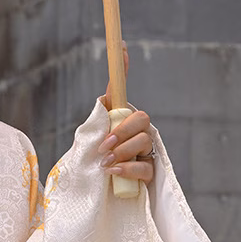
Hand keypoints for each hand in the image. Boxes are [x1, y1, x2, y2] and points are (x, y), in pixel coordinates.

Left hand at [98, 43, 154, 183]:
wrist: (94, 194)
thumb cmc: (93, 166)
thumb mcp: (90, 141)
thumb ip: (99, 121)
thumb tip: (107, 96)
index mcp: (119, 120)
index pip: (122, 91)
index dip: (122, 68)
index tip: (121, 47)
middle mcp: (136, 132)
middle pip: (141, 118)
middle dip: (124, 130)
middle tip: (106, 144)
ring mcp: (145, 151)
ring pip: (143, 141)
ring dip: (123, 151)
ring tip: (105, 162)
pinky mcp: (150, 172)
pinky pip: (145, 166)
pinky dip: (127, 169)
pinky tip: (113, 172)